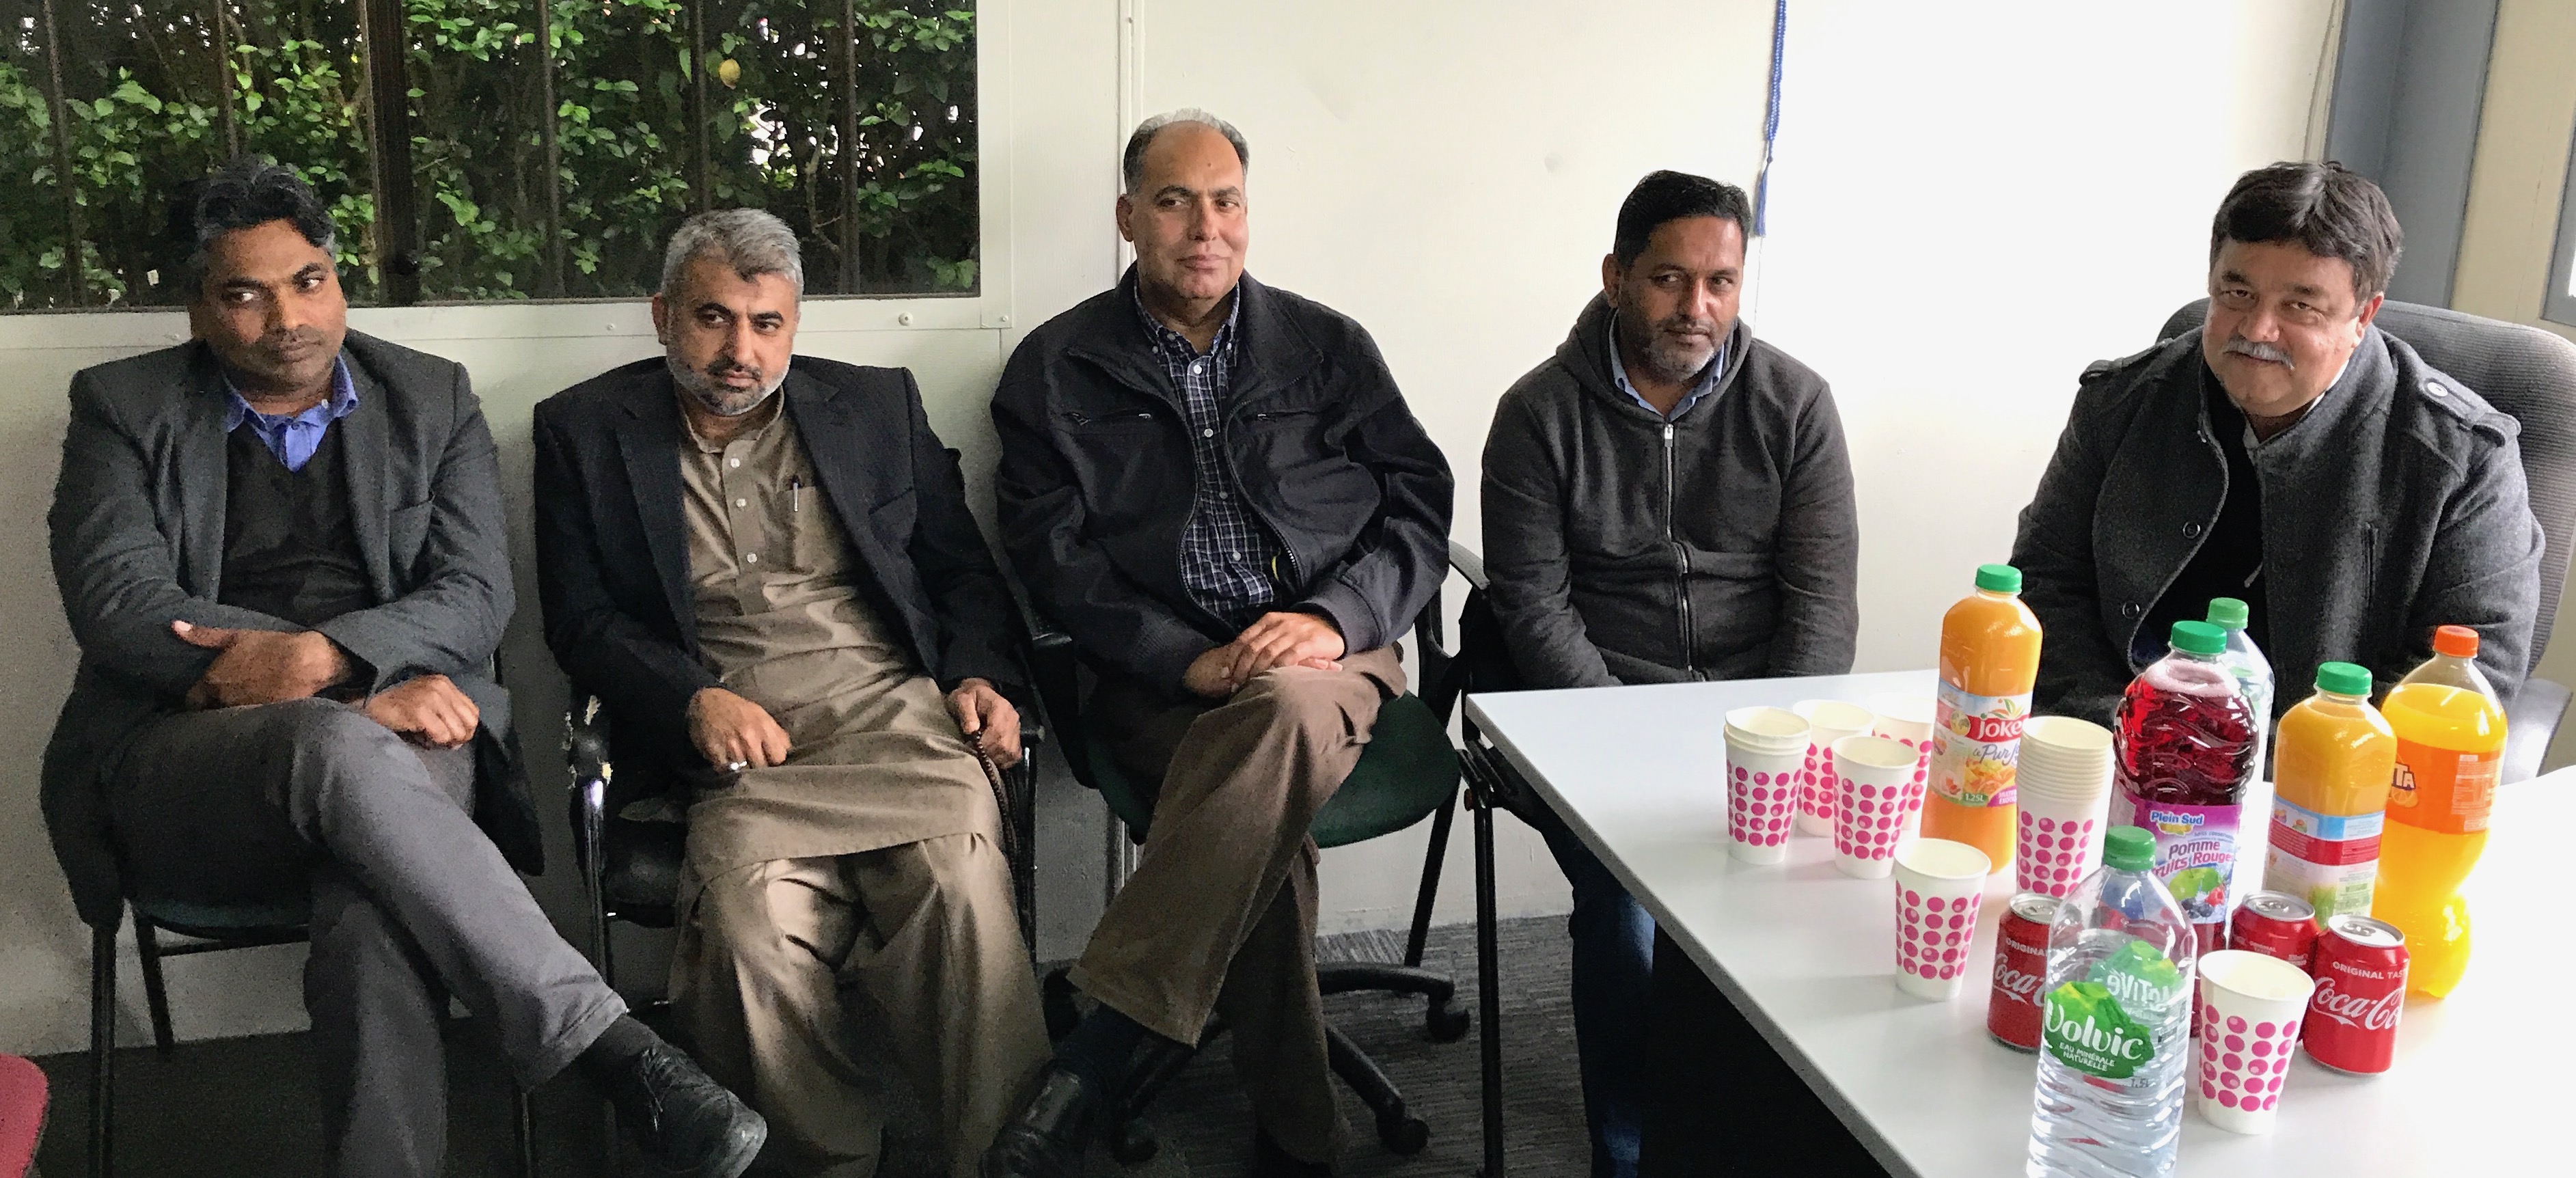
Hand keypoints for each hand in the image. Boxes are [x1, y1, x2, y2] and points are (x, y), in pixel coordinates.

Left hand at [174, 621, 349, 707]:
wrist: (306, 661)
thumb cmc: (269, 646)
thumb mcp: (234, 636)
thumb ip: (201, 635)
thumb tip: (173, 626)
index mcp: (212, 682)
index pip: (192, 701)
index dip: (198, 699)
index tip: (206, 695)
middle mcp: (223, 700)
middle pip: (210, 710)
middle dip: (215, 705)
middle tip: (226, 697)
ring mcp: (243, 711)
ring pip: (228, 717)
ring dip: (232, 711)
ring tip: (243, 702)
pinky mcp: (262, 718)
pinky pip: (248, 722)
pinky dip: (250, 717)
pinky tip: (258, 707)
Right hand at [361, 674, 479, 747]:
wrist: (371, 703)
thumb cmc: (399, 706)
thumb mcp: (428, 702)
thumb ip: (448, 713)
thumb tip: (461, 739)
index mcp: (445, 684)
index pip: (473, 712)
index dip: (467, 729)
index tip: (453, 737)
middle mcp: (440, 688)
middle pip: (469, 722)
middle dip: (459, 737)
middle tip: (443, 742)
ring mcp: (430, 697)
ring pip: (457, 731)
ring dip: (445, 741)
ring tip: (429, 738)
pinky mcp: (419, 710)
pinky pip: (441, 735)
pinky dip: (433, 741)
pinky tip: (421, 737)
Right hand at [687, 687, 790, 771]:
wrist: (705, 701)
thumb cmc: (737, 708)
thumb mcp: (761, 714)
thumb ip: (776, 733)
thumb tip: (787, 750)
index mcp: (764, 727)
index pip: (779, 757)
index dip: (774, 759)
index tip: (769, 758)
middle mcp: (749, 737)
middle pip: (761, 766)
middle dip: (758, 765)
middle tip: (752, 760)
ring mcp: (731, 745)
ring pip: (744, 770)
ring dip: (742, 767)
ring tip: (739, 760)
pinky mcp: (714, 752)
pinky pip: (725, 770)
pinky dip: (726, 768)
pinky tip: (726, 759)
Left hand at [946, 677, 1022, 767]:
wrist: (977, 695)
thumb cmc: (968, 698)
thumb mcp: (961, 699)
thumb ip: (966, 712)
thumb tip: (971, 730)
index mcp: (1001, 707)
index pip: (998, 732)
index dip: (984, 744)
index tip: (970, 746)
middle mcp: (1013, 718)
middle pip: (1005, 745)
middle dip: (988, 753)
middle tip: (974, 752)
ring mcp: (1016, 729)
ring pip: (1011, 753)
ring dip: (995, 758)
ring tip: (982, 754)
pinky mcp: (1016, 738)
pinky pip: (1014, 755)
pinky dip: (1003, 760)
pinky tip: (991, 756)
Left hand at [1223, 611, 1344, 684]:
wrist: (1332, 621)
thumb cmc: (1302, 632)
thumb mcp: (1280, 630)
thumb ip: (1263, 640)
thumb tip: (1237, 661)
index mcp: (1269, 621)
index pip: (1244, 639)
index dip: (1232, 657)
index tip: (1225, 673)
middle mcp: (1279, 625)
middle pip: (1253, 647)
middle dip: (1241, 668)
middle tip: (1235, 685)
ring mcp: (1295, 633)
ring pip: (1268, 652)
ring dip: (1256, 671)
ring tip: (1250, 686)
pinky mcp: (1310, 642)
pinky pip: (1290, 656)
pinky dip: (1279, 668)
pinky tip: (1273, 679)